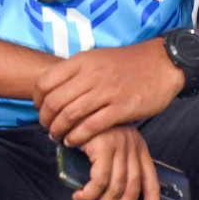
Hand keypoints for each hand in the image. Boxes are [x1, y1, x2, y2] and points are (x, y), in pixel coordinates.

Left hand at [34, 40, 182, 145]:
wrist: (162, 63)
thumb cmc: (126, 63)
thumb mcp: (96, 58)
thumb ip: (76, 71)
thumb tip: (54, 88)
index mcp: (81, 61)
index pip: (45, 81)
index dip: (36, 98)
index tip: (38, 107)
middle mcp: (90, 75)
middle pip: (54, 101)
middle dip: (45, 118)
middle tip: (45, 126)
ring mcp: (106, 92)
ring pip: (70, 115)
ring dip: (58, 129)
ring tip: (56, 136)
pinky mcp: (122, 109)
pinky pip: (92, 126)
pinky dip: (78, 136)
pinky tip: (73, 141)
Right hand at [68, 125, 159, 199]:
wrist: (71, 101)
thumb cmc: (85, 125)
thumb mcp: (106, 142)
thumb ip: (113, 162)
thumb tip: (109, 196)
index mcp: (139, 148)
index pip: (151, 184)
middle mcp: (133, 147)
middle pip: (133, 191)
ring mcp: (119, 145)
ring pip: (116, 188)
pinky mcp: (103, 145)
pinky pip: (99, 179)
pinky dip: (90, 193)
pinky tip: (80, 196)